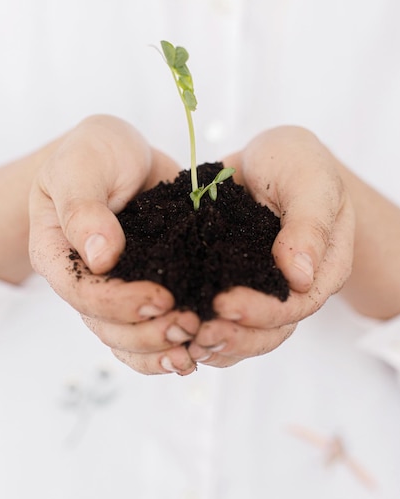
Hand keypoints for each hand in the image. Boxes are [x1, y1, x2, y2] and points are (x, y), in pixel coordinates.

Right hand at [29, 115, 199, 374]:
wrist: (121, 153)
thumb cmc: (94, 152)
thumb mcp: (82, 167)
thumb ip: (84, 208)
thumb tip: (102, 257)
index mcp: (57, 253)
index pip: (81, 291)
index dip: (118, 303)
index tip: (161, 299)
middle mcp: (84, 279)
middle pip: (106, 326)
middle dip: (147, 333)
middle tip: (189, 323)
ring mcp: (114, 288)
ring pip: (128, 337)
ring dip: (161, 346)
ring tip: (197, 342)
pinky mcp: (145, 286)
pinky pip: (148, 329)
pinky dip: (169, 345)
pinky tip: (195, 351)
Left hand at [187, 126, 354, 367]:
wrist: (270, 156)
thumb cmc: (298, 162)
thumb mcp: (310, 181)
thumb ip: (308, 224)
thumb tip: (299, 278)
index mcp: (322, 268)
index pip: (296, 305)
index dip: (261, 312)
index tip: (223, 304)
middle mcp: (294, 287)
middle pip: (270, 331)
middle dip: (234, 336)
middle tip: (197, 333)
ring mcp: (261, 288)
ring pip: (245, 332)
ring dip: (216, 341)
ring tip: (185, 339)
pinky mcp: (232, 281)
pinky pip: (221, 314)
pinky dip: (200, 325)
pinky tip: (175, 327)